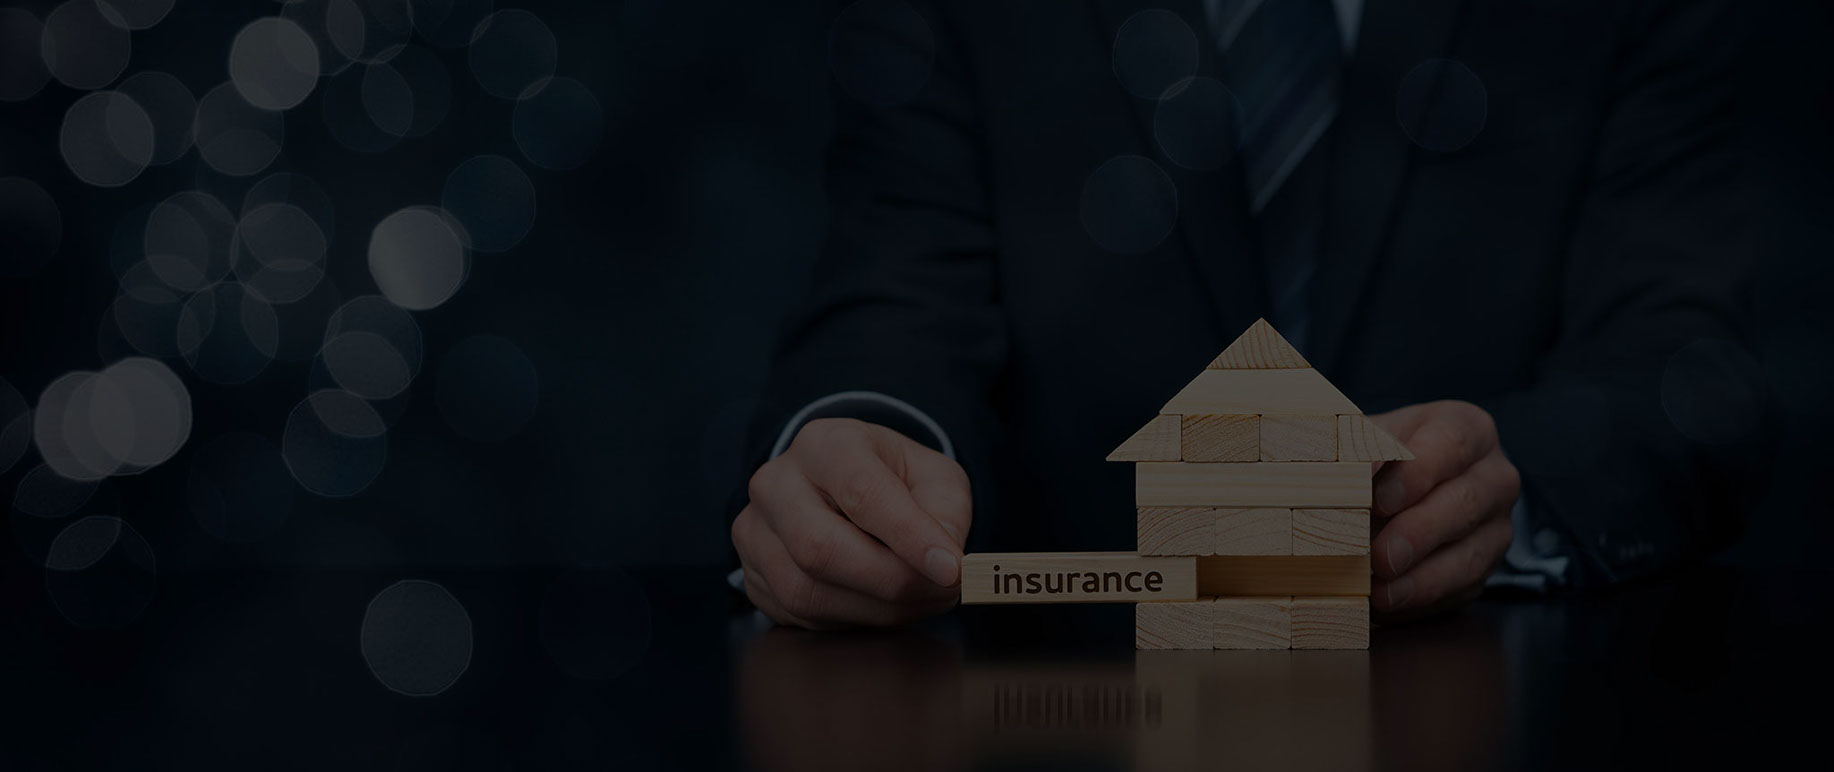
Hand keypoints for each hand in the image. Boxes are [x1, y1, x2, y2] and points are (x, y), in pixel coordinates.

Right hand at [733, 418, 970, 628]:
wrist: (842, 490)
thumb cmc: (893, 481)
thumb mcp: (934, 479)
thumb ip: (946, 516)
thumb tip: (944, 567)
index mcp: (824, 444)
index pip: (862, 492)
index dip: (909, 537)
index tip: (951, 569)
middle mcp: (775, 483)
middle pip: (820, 548)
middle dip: (892, 582)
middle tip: (943, 592)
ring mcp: (754, 532)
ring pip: (807, 592)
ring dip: (877, 610)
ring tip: (922, 599)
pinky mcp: (751, 575)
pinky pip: (800, 617)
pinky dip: (852, 621)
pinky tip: (883, 605)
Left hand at [1366, 401, 1518, 621]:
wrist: (1390, 490)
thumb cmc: (1376, 456)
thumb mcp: (1364, 438)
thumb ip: (1353, 449)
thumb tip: (1336, 475)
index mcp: (1467, 429)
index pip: (1452, 442)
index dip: (1416, 472)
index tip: (1377, 499)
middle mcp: (1493, 475)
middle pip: (1468, 501)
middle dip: (1420, 532)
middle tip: (1380, 556)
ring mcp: (1496, 524)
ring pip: (1472, 554)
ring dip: (1423, 578)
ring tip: (1381, 593)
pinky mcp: (1486, 566)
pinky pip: (1464, 588)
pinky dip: (1424, 599)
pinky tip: (1390, 604)